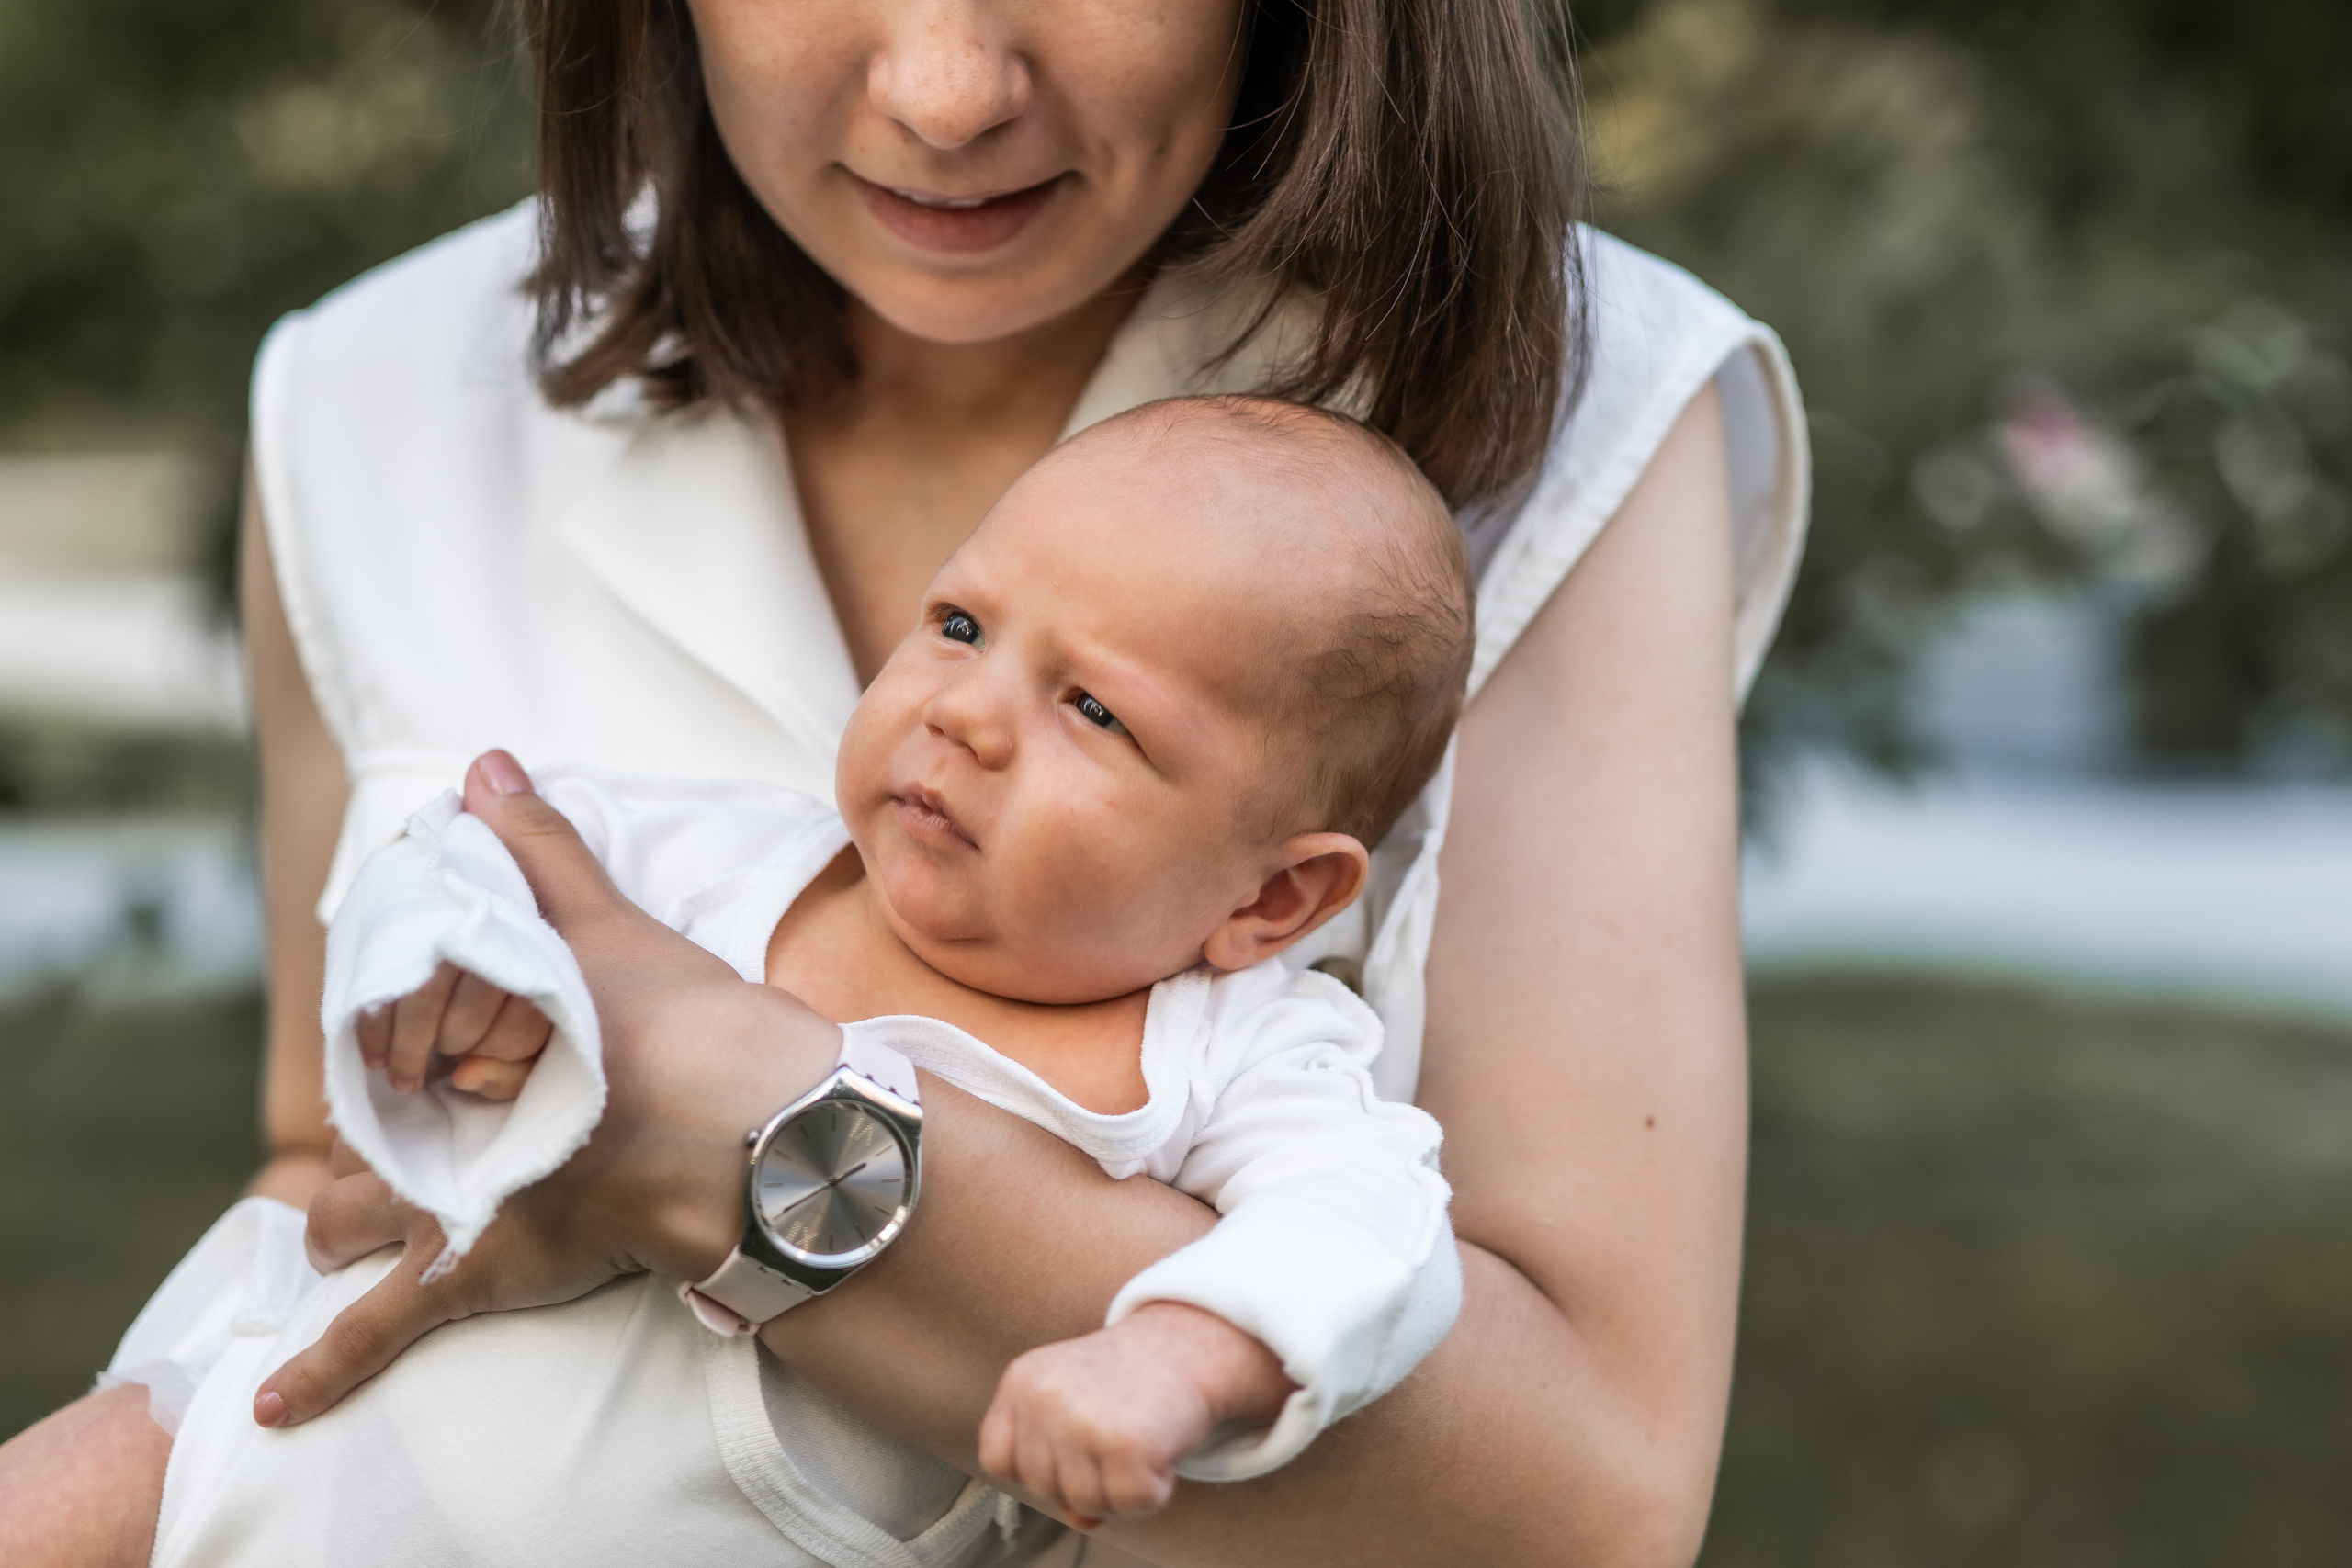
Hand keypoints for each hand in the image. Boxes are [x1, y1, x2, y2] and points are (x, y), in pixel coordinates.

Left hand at [253, 750, 843, 1427]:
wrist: (752, 1138)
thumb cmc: (687, 1028)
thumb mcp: (609, 928)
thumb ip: (540, 849)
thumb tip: (484, 764)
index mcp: (464, 1026)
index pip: (386, 1028)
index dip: (392, 1037)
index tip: (401, 1038)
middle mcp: (440, 1111)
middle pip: (370, 1119)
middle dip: (372, 1127)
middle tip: (391, 1126)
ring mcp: (453, 1193)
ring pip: (357, 1213)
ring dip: (347, 1218)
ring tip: (334, 1232)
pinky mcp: (483, 1269)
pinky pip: (386, 1329)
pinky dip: (330, 1367)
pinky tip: (281, 1406)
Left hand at [977, 1302, 1293, 1528]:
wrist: (1192, 1344)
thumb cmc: (1131, 1383)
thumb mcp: (1079, 1411)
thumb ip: (1063, 1467)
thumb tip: (1082, 1519)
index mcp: (1023, 1381)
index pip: (998, 1460)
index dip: (1037, 1468)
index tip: (1073, 1445)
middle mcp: (1044, 1398)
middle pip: (1043, 1488)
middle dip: (1085, 1478)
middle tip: (1117, 1437)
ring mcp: (1081, 1420)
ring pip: (1085, 1503)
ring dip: (1120, 1488)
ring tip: (1139, 1440)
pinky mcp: (1126, 1443)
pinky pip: (1130, 1504)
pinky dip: (1154, 1491)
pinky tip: (1161, 1449)